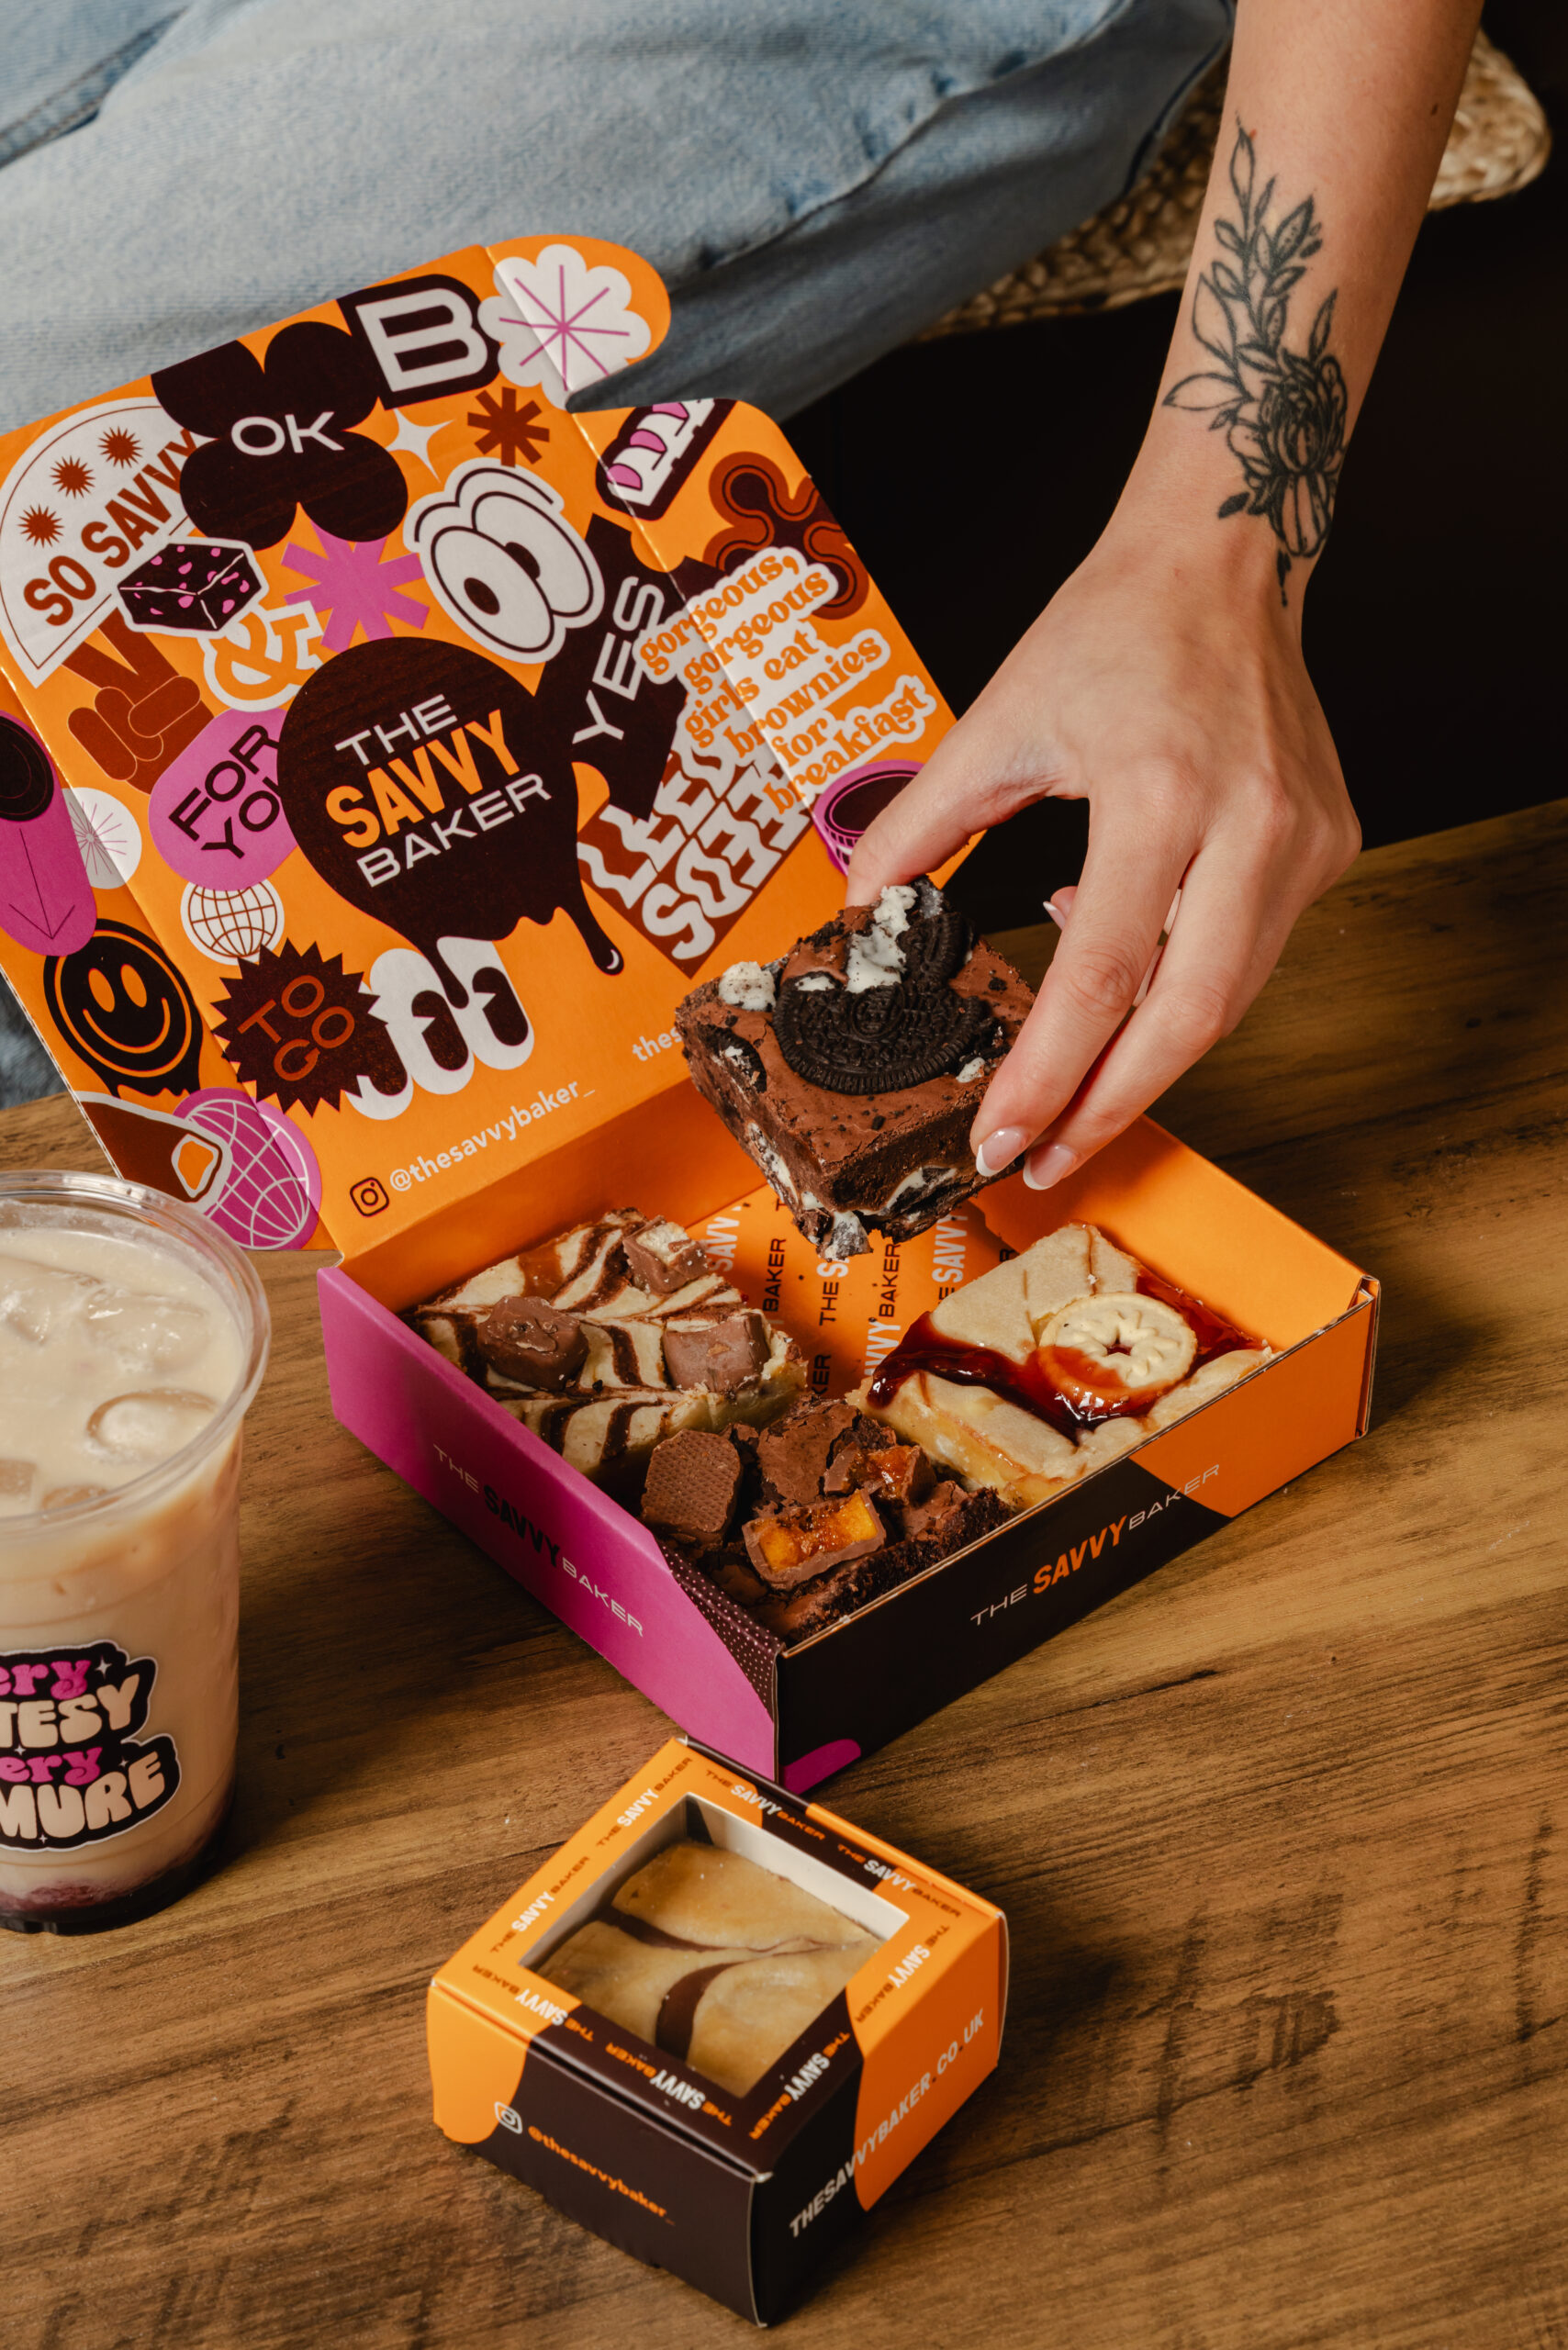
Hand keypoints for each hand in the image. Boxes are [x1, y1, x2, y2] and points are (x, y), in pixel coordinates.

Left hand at [844, 514, 1359, 1187]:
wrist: (1223, 558)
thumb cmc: (1113, 628)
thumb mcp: (996, 720)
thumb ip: (919, 826)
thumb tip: (860, 914)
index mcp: (1160, 791)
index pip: (1103, 973)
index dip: (1051, 1072)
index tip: (1004, 1136)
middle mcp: (1251, 824)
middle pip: (1188, 1018)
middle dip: (1108, 1105)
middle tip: (1043, 1160)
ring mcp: (1304, 840)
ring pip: (1227, 999)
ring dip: (1144, 1056)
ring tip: (1069, 1087)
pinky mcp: (1329, 846)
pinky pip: (1250, 951)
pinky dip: (1183, 980)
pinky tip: (1125, 963)